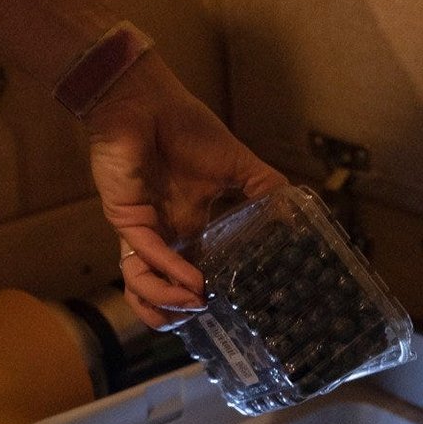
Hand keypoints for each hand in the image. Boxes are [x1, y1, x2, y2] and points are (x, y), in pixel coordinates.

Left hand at [84, 53, 284, 325]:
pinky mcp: (126, 219)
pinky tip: (191, 282)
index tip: (231, 310)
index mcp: (189, 222)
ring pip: (143, 283)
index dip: (207, 294)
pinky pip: (145, 256)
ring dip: (168, 302)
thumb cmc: (186, 128)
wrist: (146, 102)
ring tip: (196, 307)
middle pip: (163, 287)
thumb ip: (265, 189)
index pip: (194, 270)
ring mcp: (142, 229)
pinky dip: (167, 272)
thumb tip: (296, 215)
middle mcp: (164, 232)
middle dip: (179, 313)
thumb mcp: (238, 164)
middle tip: (206, 321)